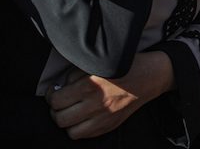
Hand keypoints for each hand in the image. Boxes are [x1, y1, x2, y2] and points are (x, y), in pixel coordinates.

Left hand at [46, 51, 173, 139]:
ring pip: (72, 132)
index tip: (53, 91)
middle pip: (60, 119)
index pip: (57, 101)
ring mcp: (103, 119)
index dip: (51, 96)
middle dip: (55, 111)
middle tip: (58, 102)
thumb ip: (75, 74)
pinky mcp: (110, 126)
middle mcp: (95, 106)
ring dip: (67, 123)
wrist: (148, 77)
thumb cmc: (122, 66)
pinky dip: (80, 129)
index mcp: (90, 87)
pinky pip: (87, 136)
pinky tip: (82, 117)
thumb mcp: (96, 63)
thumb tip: (61, 85)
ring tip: (69, 112)